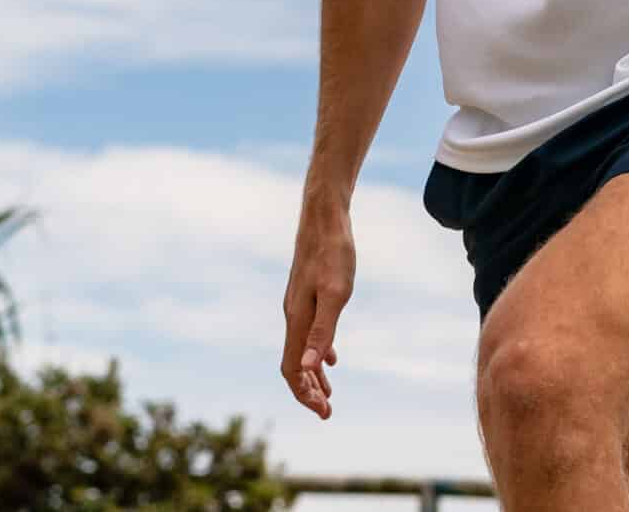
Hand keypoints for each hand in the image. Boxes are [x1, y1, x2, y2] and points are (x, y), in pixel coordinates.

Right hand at [279, 193, 354, 418]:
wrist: (324, 216)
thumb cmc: (333, 252)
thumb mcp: (336, 293)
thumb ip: (322, 332)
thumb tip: (307, 368)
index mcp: (297, 319)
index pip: (292, 369)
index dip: (304, 394)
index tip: (323, 412)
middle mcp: (293, 315)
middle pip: (293, 364)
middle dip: (308, 392)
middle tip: (327, 413)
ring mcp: (299, 305)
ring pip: (301, 350)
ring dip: (313, 376)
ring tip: (328, 395)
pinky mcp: (307, 294)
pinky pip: (309, 333)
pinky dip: (317, 352)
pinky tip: (330, 359)